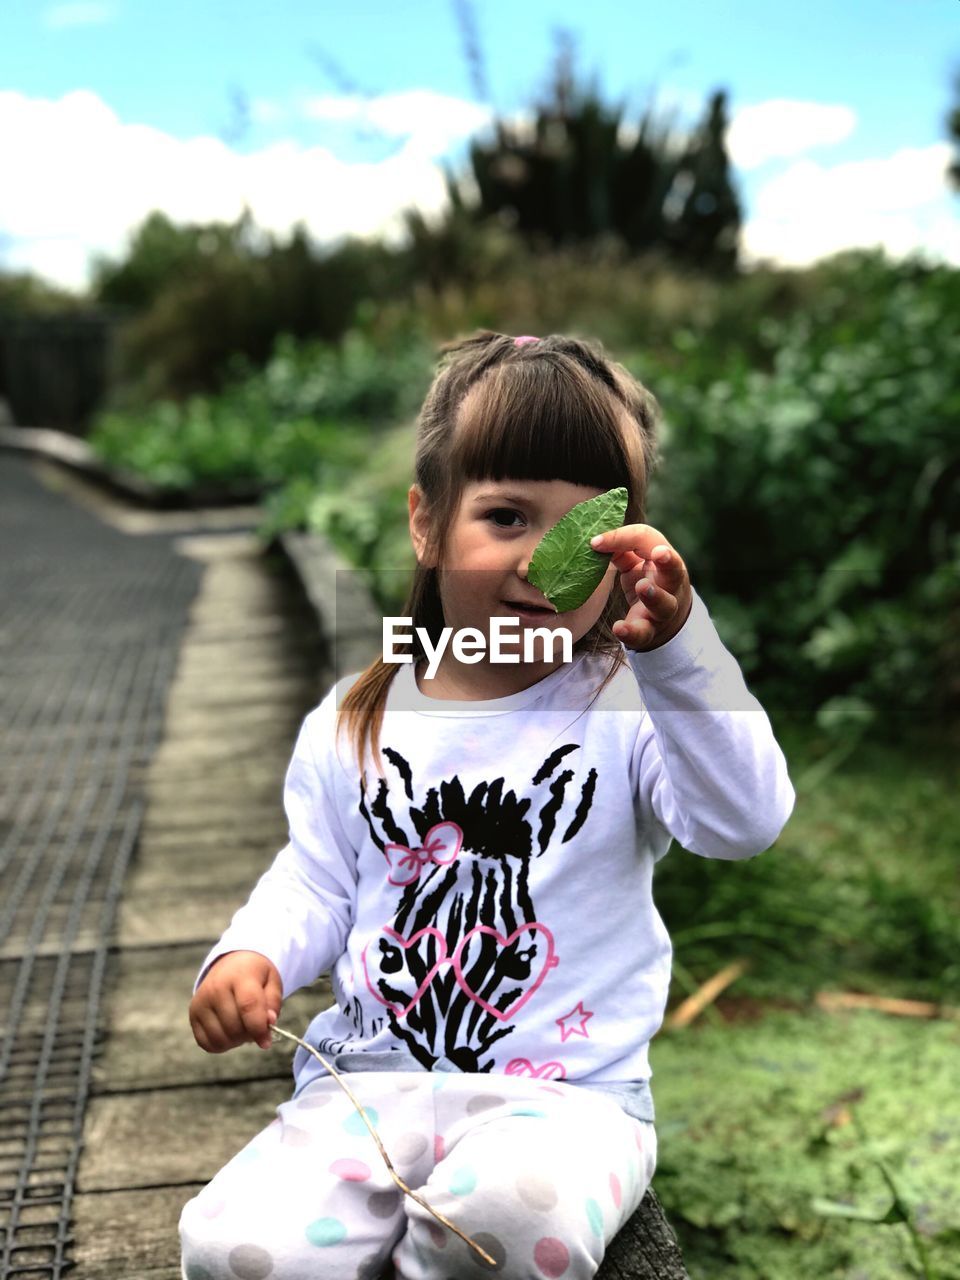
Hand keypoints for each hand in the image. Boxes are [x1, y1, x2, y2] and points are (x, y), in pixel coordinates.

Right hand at [189, 950, 281, 1052]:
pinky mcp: (193, 1014)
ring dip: (236, 1041)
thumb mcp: (272, 981)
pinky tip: (230, 1031)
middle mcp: (216, 988)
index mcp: (240, 975)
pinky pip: (207, 1044)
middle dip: (249, 1034)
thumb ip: (273, 1003)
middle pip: (235, 1027)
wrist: (231, 964)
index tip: (266, 1041)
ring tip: (243, 1026)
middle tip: (255, 1025)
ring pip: (221, 1039)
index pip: (248, 1006)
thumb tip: (269, 1024)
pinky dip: (222, 1045)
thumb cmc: (255, 975)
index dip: (259, 1028)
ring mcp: (201, 1002)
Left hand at [590, 525, 691, 651]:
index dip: (622, 538)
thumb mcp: (635, 560)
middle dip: (668, 562)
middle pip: (674, 571)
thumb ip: (619, 548)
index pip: (647, 540)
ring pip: (665, 605)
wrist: (666, 618)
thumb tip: (595, 542)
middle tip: (659, 553)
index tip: (595, 542)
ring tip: (641, 587)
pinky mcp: (650, 630)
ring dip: (654, 596)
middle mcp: (668, 583)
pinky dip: (631, 633)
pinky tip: (619, 628)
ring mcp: (662, 609)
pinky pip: (643, 634)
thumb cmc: (647, 577)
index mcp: (663, 559)